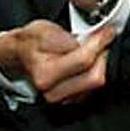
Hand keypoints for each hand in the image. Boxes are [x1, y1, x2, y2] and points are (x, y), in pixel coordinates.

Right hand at [0, 19, 115, 103]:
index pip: (84, 59)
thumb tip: (85, 38)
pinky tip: (87, 61)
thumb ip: (63, 36)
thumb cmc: (32, 42)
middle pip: (95, 77)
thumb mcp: (42, 29)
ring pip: (97, 83)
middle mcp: (53, 91)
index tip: (107, 31)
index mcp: (45, 74)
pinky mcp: (72, 100)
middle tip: (101, 40)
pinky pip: (95, 88)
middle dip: (102, 54)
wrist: (22, 56)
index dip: (100, 42)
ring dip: (100, 64)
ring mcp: (62, 99)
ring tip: (92, 49)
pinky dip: (96, 71)